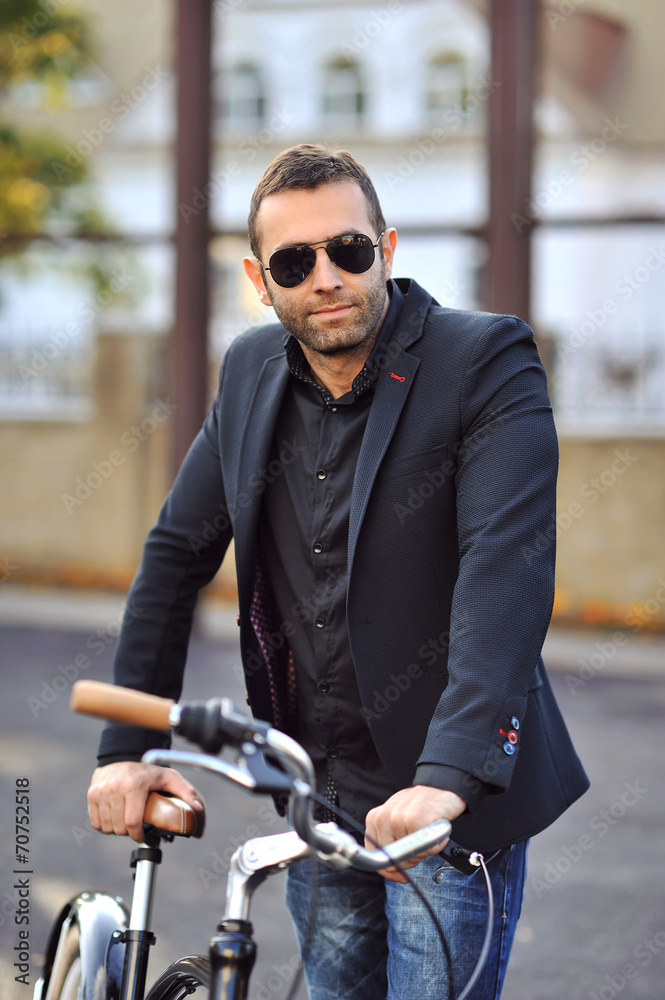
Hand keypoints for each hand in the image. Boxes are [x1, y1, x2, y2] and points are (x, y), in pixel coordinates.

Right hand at [87, 761, 202, 842]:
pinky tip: (115, 817)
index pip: (132, 822)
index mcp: (135, 785)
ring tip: (126, 819)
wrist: (124, 754)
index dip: (138, 835)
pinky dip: (105, 825)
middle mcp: (115, 787)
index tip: (143, 836)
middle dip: (129, 831)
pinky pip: (96, 822)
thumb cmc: (149, 770)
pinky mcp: (92, 794)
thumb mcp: (170, 777)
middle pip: (120, 827)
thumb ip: (185, 792)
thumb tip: (198, 809)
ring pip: (107, 827)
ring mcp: (101, 791)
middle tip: (137, 823)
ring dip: (117, 829)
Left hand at [364, 785, 465, 883]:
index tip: (400, 875)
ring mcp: (397, 819)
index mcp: (374, 819)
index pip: (374, 855)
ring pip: (410, 856)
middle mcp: (382, 818)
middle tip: (421, 847)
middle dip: (410, 861)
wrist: (440, 787)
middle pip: (393, 859)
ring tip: (428, 834)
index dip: (388, 870)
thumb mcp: (397, 819)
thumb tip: (391, 871)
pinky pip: (425, 849)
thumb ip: (389, 841)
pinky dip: (435, 845)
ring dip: (424, 852)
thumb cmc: (419, 805)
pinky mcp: (413, 821)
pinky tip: (436, 831)